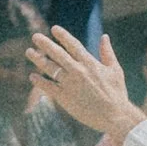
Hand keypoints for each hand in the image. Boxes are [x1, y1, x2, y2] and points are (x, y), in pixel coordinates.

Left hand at [28, 21, 138, 141]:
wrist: (115, 116)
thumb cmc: (117, 93)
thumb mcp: (115, 70)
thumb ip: (107, 52)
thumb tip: (104, 36)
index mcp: (90, 63)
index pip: (73, 45)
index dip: (62, 36)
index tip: (53, 29)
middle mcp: (78, 71)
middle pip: (57, 54)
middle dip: (45, 44)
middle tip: (35, 37)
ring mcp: (69, 84)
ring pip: (50, 68)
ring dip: (38, 59)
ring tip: (29, 52)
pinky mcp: (64, 98)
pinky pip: (48, 87)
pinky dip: (39, 81)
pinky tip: (32, 76)